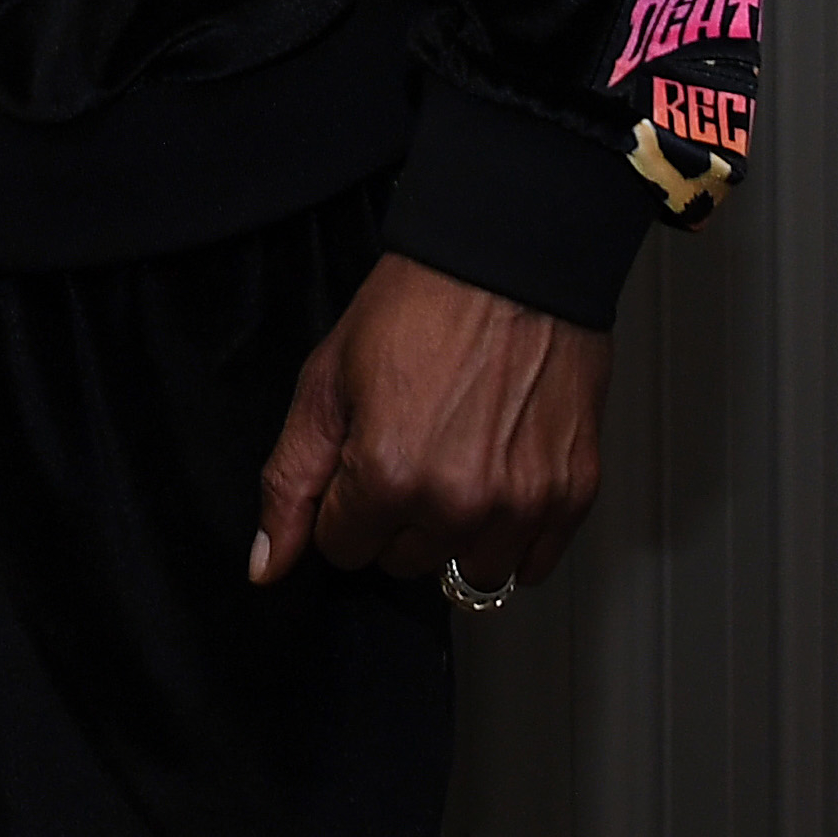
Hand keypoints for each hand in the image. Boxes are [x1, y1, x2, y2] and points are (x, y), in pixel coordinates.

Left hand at [250, 252, 608, 595]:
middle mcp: (460, 503)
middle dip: (394, 515)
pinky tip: (497, 478)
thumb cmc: (415, 309)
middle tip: (410, 442)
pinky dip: (510, 536)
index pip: (342, 548)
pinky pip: (531, 566)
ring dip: (454, 533)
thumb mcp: (324, 384)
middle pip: (403, 562)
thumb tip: (264, 567)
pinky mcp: (572, 496)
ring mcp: (524, 504)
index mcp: (390, 475)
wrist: (504, 264)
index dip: (342, 500)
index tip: (361, 453)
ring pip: (467, 572)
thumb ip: (289, 483)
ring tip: (455, 460)